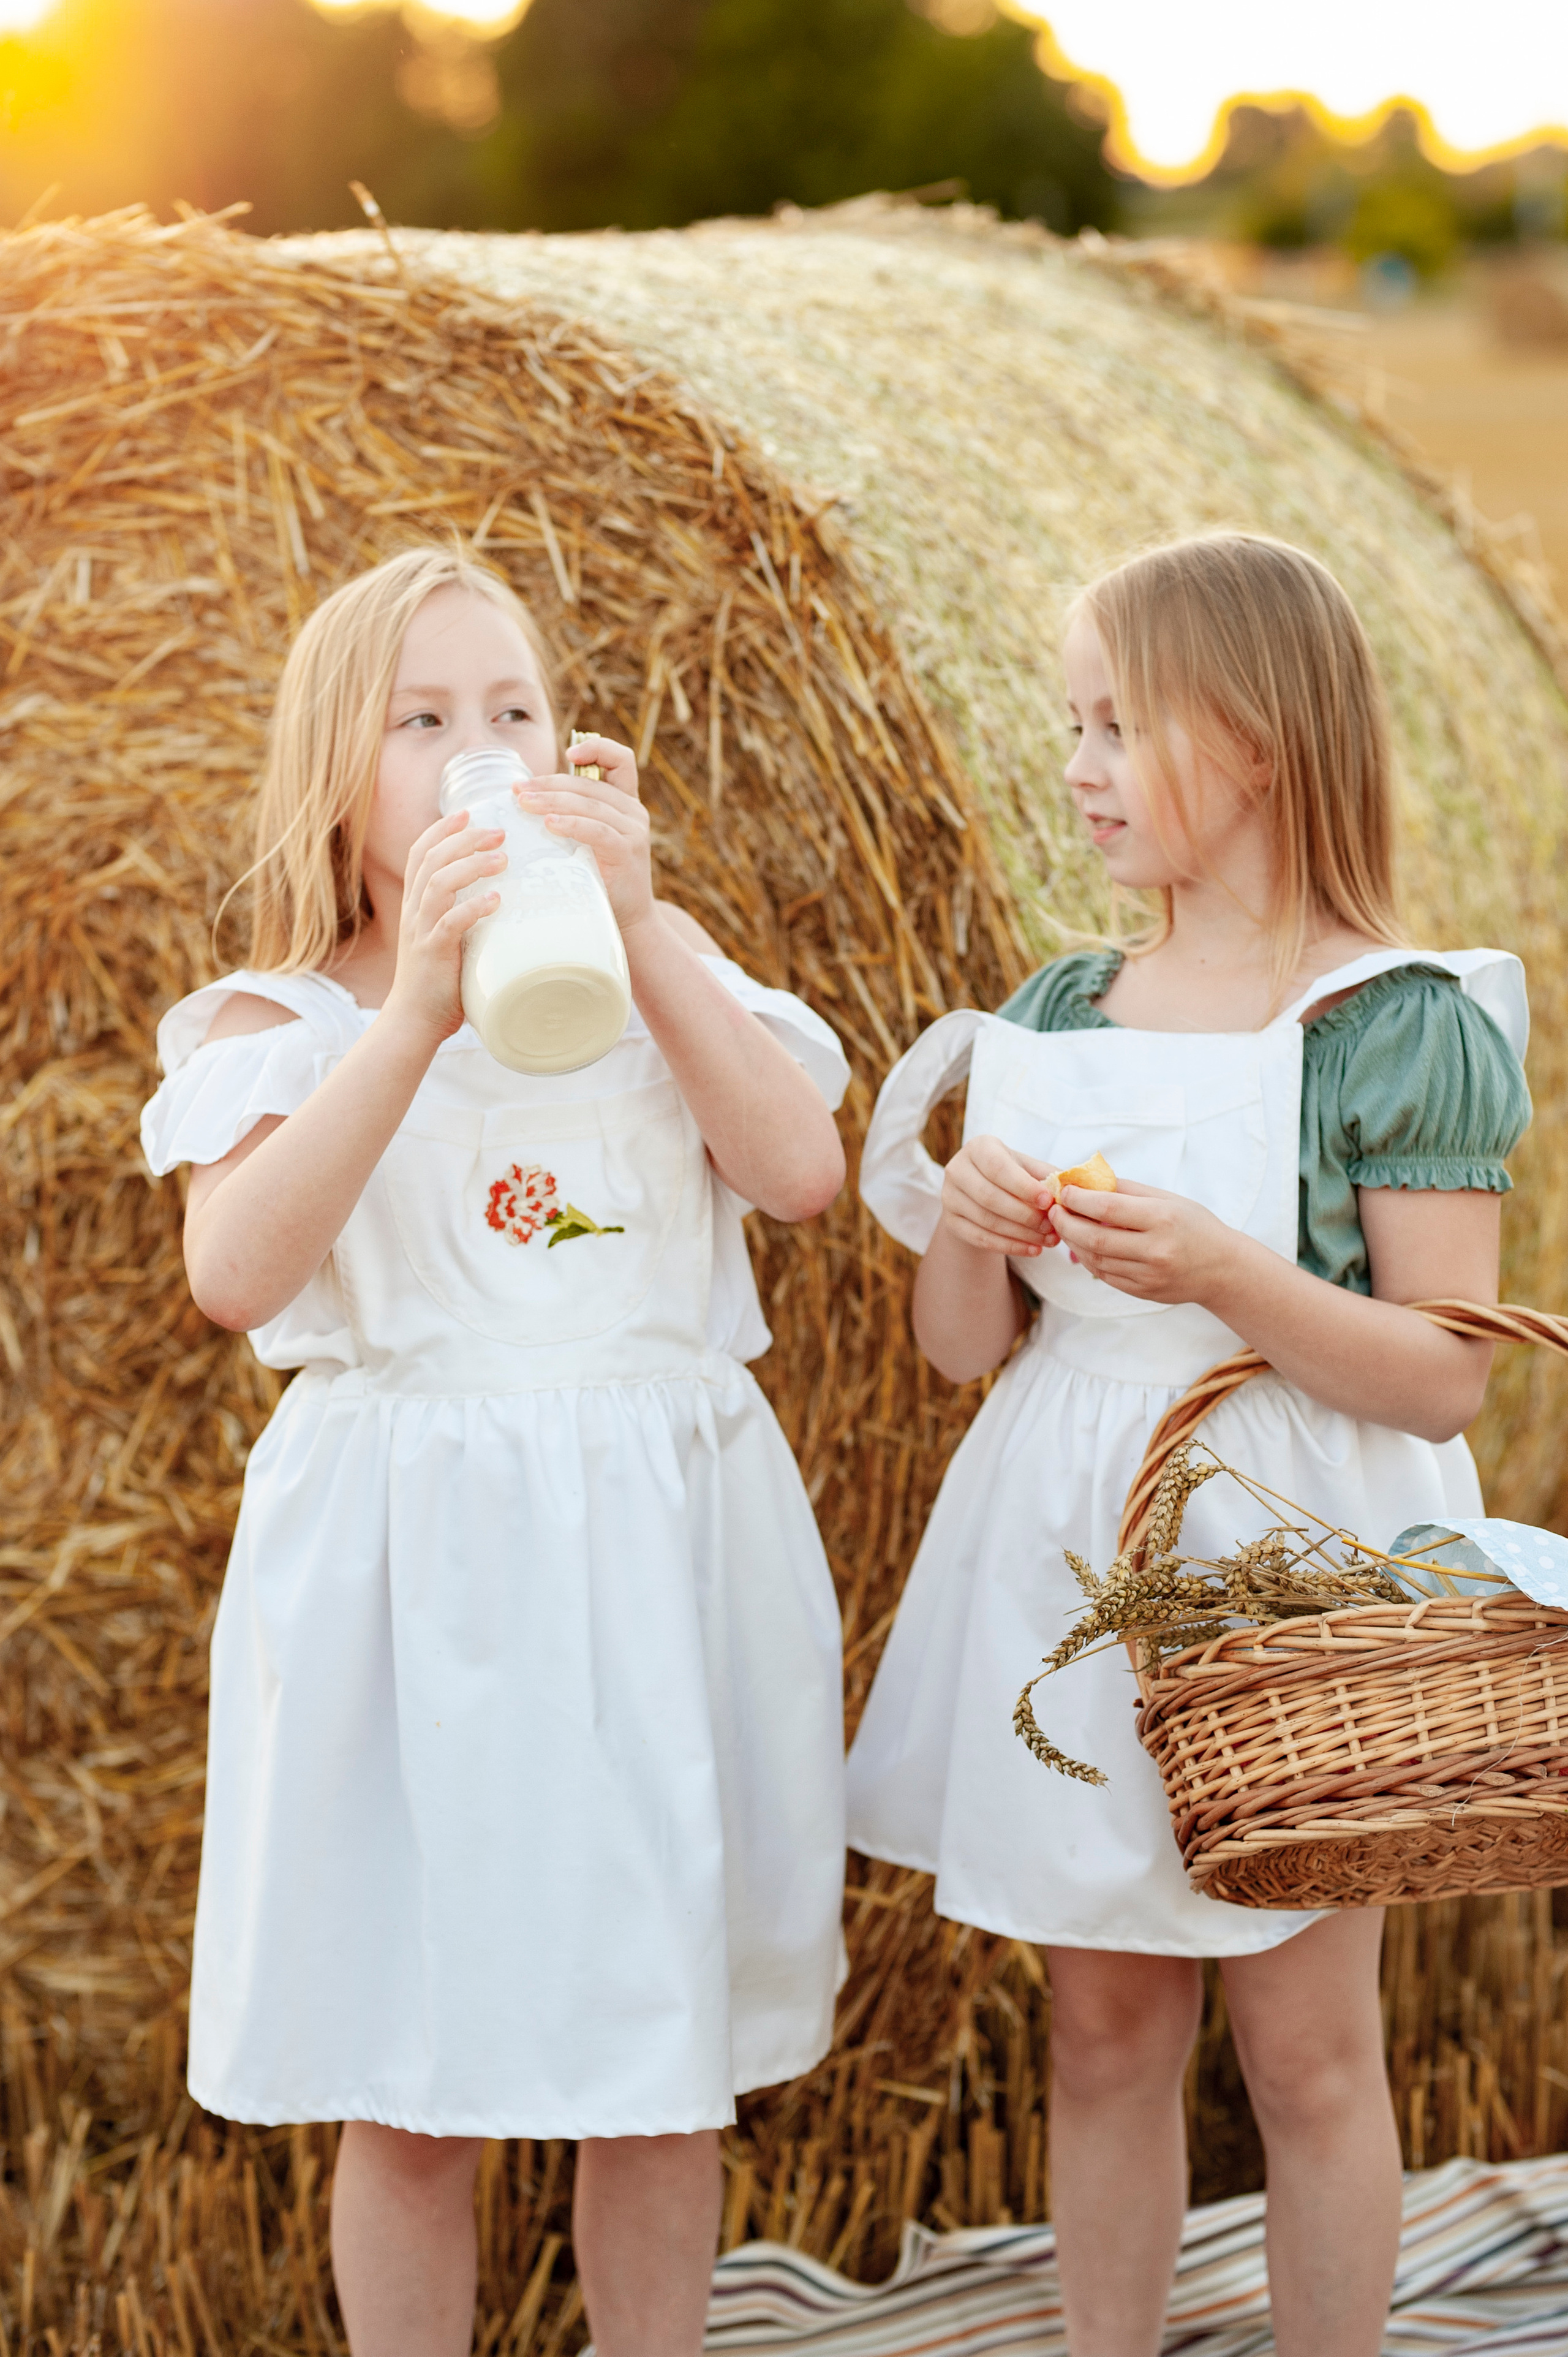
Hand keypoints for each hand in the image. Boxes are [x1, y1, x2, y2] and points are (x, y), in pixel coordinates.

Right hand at [383, 810, 503, 1043]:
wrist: (413, 1021)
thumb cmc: (439, 981)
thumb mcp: (448, 938)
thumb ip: (465, 917)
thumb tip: (504, 900)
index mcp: (415, 905)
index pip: (420, 855)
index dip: (441, 830)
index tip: (467, 813)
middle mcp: (414, 912)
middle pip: (431, 861)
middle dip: (463, 840)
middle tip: (498, 831)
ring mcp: (421, 932)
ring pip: (438, 885)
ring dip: (470, 866)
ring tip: (502, 858)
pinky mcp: (433, 955)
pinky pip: (449, 924)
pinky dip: (472, 908)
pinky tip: (494, 900)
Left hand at [517, 734, 653, 933]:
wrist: (628, 921)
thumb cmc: (600, 880)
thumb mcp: (589, 841)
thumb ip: (573, 816)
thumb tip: (525, 796)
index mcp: (626, 803)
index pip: (621, 760)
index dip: (597, 748)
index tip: (568, 752)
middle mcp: (633, 812)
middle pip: (589, 784)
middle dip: (549, 782)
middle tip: (517, 789)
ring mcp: (633, 830)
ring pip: (589, 803)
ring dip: (552, 800)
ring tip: (523, 803)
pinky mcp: (626, 851)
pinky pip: (596, 829)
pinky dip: (571, 823)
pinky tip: (549, 823)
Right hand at [940, 1134, 1060, 1255]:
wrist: (980, 1192)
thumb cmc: (1011, 1175)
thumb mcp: (1027, 1168)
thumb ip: (1046, 1176)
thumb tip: (1068, 1190)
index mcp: (978, 1148)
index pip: (998, 1168)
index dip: (1023, 1186)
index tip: (1048, 1201)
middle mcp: (957, 1170)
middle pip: (990, 1197)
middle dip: (1025, 1215)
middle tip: (1052, 1226)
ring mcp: (949, 1198)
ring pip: (987, 1221)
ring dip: (1021, 1234)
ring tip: (1048, 1240)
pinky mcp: (951, 1222)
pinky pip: (981, 1238)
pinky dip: (1010, 1247)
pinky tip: (1033, 1250)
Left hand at [1047, 1176, 1236, 1304]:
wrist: (1222, 1269)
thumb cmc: (1194, 1226)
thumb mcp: (1168, 1199)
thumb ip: (1127, 1191)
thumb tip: (1086, 1181)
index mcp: (1162, 1219)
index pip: (1107, 1209)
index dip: (1078, 1200)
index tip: (1063, 1191)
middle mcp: (1155, 1250)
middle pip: (1094, 1238)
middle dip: (1066, 1222)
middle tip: (1053, 1210)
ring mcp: (1148, 1275)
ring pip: (1094, 1259)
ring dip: (1072, 1241)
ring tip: (1064, 1225)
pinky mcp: (1142, 1292)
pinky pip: (1104, 1275)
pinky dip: (1087, 1259)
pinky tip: (1082, 1246)